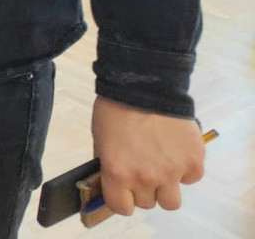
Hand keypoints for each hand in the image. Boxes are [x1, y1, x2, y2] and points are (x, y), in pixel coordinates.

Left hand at [91, 96, 205, 214]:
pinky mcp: (193, 162)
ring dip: (166, 188)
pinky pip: (191, 179)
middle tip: (143, 168)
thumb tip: (113, 181)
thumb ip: (109, 164)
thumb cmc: (116, 108)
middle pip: (147, 203)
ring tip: (162, 166)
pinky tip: (177, 150)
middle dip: (144, 189)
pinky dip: (186, 169)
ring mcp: (171, 172)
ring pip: (171, 202)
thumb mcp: (100, 138)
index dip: (122, 199)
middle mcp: (145, 178)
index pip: (121, 207)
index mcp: (117, 172)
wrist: (145, 86)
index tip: (124, 191)